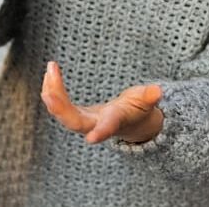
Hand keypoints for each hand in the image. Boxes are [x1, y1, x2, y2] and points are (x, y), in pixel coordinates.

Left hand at [41, 61, 162, 144]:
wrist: (128, 121)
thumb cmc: (138, 109)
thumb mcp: (145, 100)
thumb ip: (149, 96)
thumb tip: (159, 91)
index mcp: (114, 121)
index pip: (107, 128)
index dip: (101, 133)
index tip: (91, 140)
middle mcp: (95, 125)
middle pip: (73, 122)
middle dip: (60, 106)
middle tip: (50, 86)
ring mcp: (82, 121)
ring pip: (61, 113)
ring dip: (52, 92)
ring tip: (51, 68)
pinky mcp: (74, 114)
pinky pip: (58, 104)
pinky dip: (51, 89)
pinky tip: (50, 72)